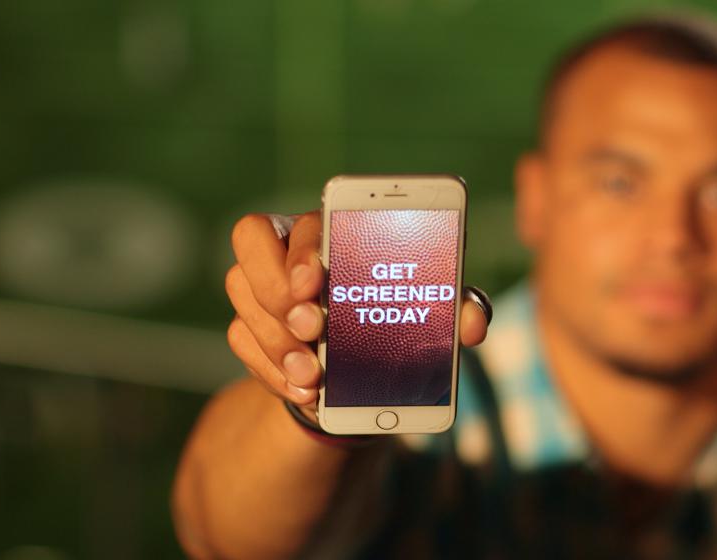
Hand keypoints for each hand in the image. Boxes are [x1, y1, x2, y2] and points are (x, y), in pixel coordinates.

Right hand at [226, 210, 489, 413]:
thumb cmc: (402, 320)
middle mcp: (289, 250)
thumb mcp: (435, 314)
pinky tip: (304, 391)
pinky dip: (272, 371)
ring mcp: (263, 289)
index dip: (303, 248)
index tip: (316, 282)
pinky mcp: (252, 329)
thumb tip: (473, 324)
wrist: (369, 374)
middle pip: (251, 244)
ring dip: (277, 340)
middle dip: (278, 290)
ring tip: (313, 375)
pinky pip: (243, 342)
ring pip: (243, 297)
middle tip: (312, 328)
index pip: (302, 221)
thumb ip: (456, 309)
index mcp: (334, 230)